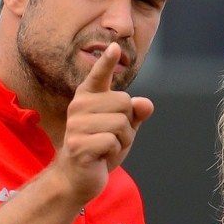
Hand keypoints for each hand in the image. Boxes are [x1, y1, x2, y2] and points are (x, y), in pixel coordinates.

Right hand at [56, 42, 153, 204]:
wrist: (77, 177)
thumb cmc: (100, 148)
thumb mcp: (122, 128)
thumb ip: (135, 113)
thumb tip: (146, 104)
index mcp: (88, 97)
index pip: (99, 75)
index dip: (107, 62)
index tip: (114, 46)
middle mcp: (79, 106)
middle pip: (125, 102)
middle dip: (127, 124)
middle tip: (111, 137)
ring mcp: (77, 125)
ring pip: (121, 123)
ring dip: (122, 140)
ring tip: (106, 147)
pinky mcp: (79, 145)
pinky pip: (113, 141)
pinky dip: (114, 152)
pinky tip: (100, 157)